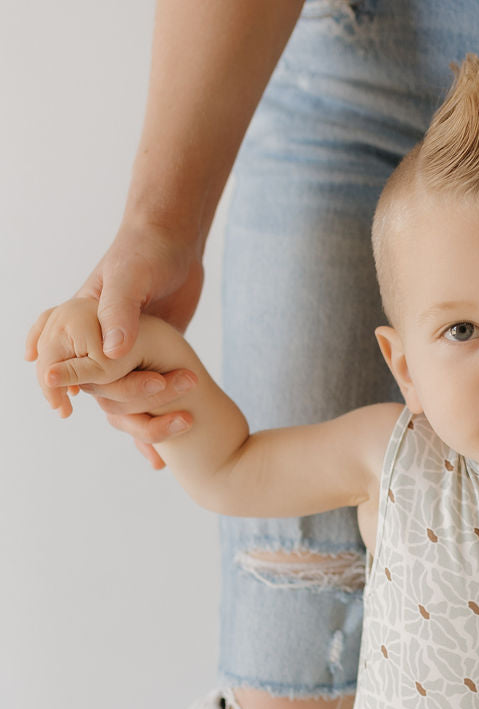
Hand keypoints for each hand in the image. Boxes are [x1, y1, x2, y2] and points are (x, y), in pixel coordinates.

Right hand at [25, 222, 202, 467]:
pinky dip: (152, 418)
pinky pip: (143, 392)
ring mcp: (123, 348)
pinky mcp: (148, 355)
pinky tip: (161, 448)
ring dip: (128, 417)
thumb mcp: (130, 278)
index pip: (54, 355)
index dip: (53, 381)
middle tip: (105, 409)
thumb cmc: (146, 250)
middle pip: (83, 379)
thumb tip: (113, 355)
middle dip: (95, 399)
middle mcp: (98, 336)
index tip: (62, 407)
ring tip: (148, 445)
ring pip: (113, 392)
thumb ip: (119, 313)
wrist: (177, 240)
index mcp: (82, 318)